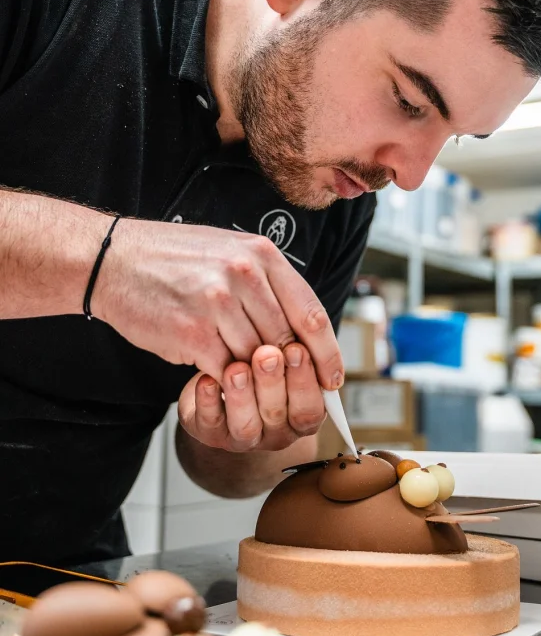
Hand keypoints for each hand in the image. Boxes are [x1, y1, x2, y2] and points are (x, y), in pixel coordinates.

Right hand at [92, 219, 342, 389]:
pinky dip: (223, 377)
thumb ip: (267, 284)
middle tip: (283, 384)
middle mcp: (244, 275)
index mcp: (262, 255)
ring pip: (256, 359)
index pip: (312, 313)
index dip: (327, 352)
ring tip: (232, 363)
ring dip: (248, 372)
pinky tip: (210, 366)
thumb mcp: (230, 251)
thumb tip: (304, 328)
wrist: (113, 260)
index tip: (332, 377)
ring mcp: (218, 304)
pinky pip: (225, 370)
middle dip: (287, 369)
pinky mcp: (192, 333)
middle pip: (286, 341)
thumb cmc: (173, 259)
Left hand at [177, 343, 325, 450]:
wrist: (226, 376)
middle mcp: (278, 431)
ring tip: (236, 368)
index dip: (305, 378)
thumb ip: (299, 344)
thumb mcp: (289, 350)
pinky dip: (209, 400)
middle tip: (267, 353)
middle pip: (278, 414)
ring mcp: (244, 436)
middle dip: (273, 381)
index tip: (296, 348)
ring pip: (246, 425)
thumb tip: (306, 330)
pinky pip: (210, 422)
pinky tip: (207, 378)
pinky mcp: (211, 434)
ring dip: (242, 395)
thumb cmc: (265, 360)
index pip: (312, 406)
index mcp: (304, 413)